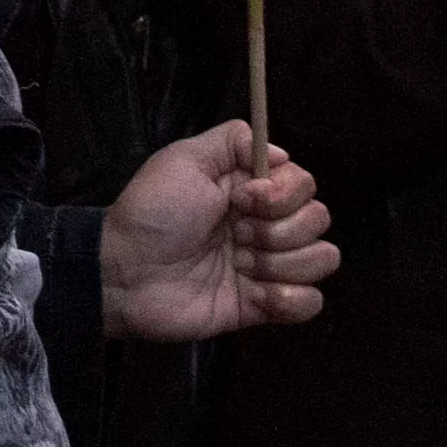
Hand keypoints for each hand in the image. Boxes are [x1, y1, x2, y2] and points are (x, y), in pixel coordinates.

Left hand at [102, 121, 337, 341]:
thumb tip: (283, 154)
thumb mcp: (185, 158)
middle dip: (280, 229)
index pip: (305, 185)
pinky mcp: (262, 306)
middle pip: (318, 221)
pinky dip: (290, 299)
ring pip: (322, 259)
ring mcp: (266, 268)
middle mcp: (266, 226)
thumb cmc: (151, 213)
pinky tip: (256, 295)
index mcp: (252, 191)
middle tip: (235, 235)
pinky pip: (309, 303)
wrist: (124, 273)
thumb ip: (234, 140)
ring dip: (284, 263)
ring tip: (241, 266)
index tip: (243, 199)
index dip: (282, 194)